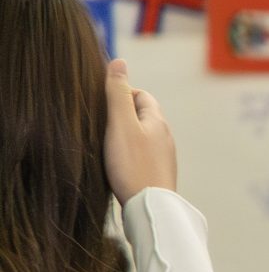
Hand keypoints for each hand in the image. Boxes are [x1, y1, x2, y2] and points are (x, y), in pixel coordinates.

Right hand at [102, 59, 177, 202]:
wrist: (150, 209)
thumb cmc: (133, 165)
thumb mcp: (121, 124)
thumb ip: (118, 94)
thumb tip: (119, 62)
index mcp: (158, 121)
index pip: (141, 95)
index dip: (121, 93)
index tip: (101, 100)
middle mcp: (165, 138)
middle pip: (141, 115)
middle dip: (121, 113)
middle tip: (99, 121)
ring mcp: (163, 157)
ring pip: (141, 136)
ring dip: (124, 134)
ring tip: (105, 141)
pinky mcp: (157, 174)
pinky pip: (141, 155)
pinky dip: (128, 152)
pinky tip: (116, 162)